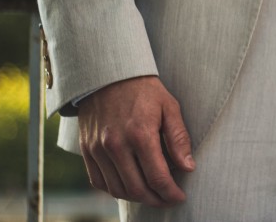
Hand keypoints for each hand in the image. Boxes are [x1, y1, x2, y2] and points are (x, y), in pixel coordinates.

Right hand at [78, 76, 194, 207]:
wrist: (109, 74)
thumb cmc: (145, 90)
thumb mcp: (169, 107)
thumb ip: (178, 138)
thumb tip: (188, 167)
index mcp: (141, 134)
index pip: (157, 177)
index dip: (170, 193)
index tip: (179, 197)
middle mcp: (116, 145)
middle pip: (137, 189)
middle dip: (156, 200)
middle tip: (167, 199)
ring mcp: (98, 149)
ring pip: (117, 189)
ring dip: (136, 198)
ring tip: (151, 195)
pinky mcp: (87, 150)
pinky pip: (99, 181)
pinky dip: (115, 190)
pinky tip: (129, 186)